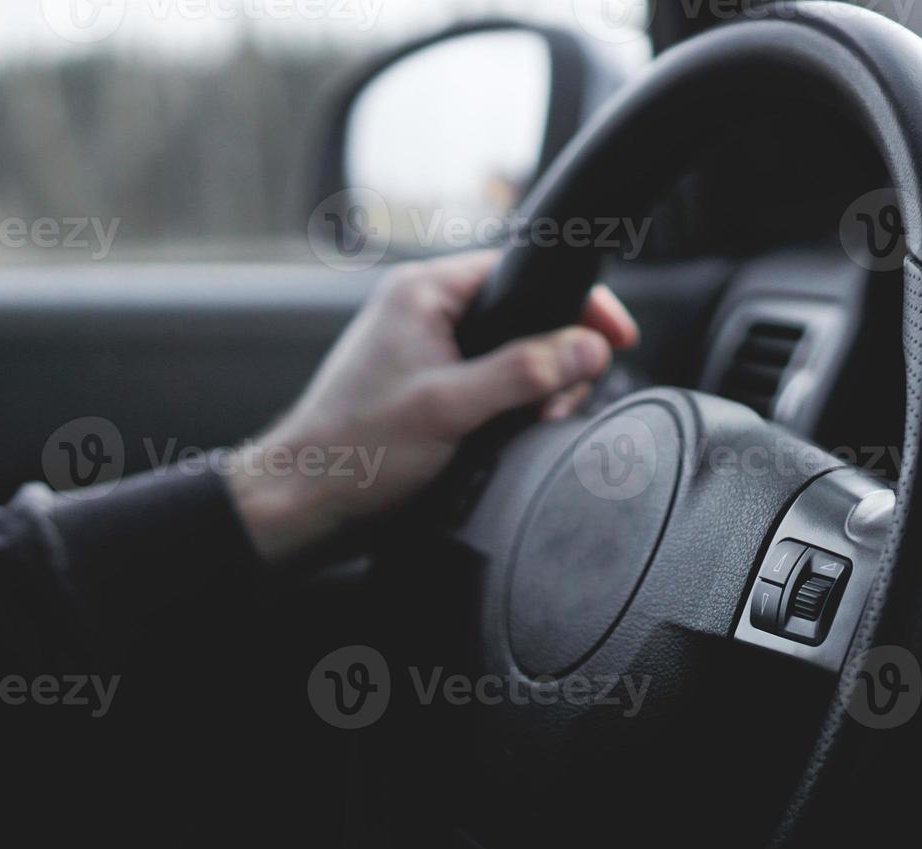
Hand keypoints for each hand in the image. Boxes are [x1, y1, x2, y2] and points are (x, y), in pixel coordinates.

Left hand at [226, 250, 638, 561]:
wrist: (306, 505)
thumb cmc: (355, 450)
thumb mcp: (449, 407)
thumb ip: (524, 372)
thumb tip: (589, 347)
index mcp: (423, 292)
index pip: (520, 271)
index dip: (573, 302)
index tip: (614, 335)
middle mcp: (427, 315)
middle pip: (525, 316)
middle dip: (557, 359)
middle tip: (556, 405)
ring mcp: (429, 355)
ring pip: (514, 357)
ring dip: (536, 391)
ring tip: (531, 426)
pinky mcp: (432, 394)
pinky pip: (494, 388)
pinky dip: (513, 411)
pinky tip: (510, 439)